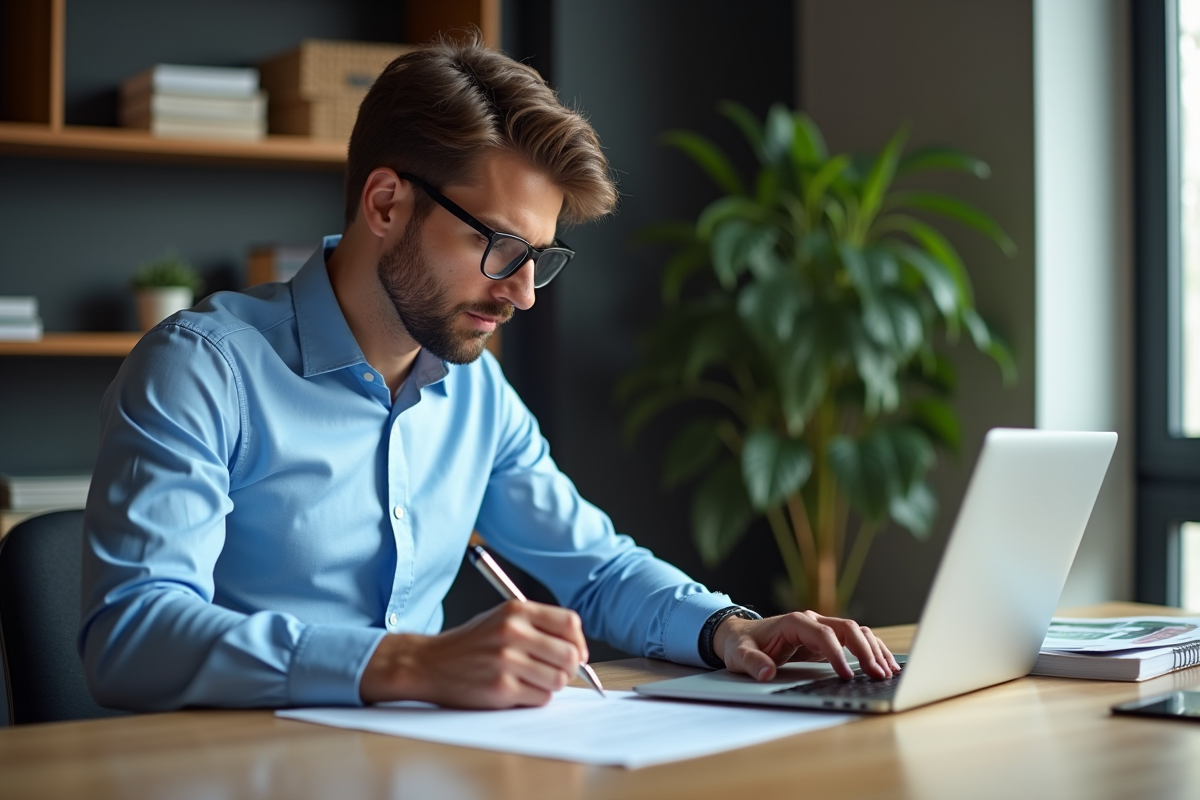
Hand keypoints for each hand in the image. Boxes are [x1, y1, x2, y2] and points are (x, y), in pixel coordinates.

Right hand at [359, 600, 587, 707]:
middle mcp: (512, 632)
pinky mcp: (501, 688)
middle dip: (569, 669)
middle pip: (569, 654)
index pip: (570, 622)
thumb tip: (577, 649)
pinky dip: (535, 698)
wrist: (428, 663)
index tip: (577, 654)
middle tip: (556, 673)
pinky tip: (518, 691)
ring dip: (551, 685)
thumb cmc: (469, 643)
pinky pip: (541, 698)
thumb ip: (537, 626)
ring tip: (533, 681)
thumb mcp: (501, 618)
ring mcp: (506, 661)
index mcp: (516, 610)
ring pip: (558, 679)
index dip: (578, 642)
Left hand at [712, 611, 901, 681]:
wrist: (740, 635)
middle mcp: (812, 621)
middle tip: (878, 675)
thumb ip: (752, 663)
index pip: (823, 634)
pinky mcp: (826, 639)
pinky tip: (883, 665)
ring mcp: (821, 628)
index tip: (846, 675)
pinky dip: (871, 650)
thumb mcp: (739, 655)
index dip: (837, 654)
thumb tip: (766, 672)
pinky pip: (854, 641)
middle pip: (847, 628)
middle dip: (865, 651)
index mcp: (794, 622)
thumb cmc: (741, 644)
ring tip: (888, 672)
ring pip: (856, 632)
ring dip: (873, 650)